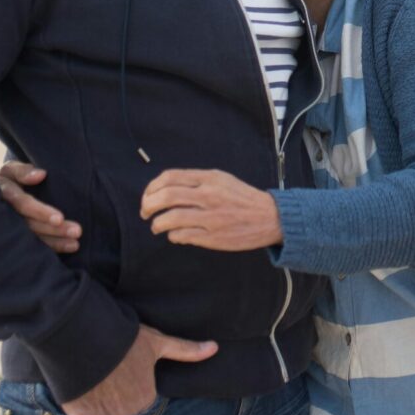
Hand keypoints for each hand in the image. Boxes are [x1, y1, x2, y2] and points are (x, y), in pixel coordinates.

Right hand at [0, 161, 81, 252]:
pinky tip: (70, 247)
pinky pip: (35, 246)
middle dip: (54, 229)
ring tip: (75, 244)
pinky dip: (53, 247)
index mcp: (3, 194)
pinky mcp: (18, 238)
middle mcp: (6, 214)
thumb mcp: (12, 169)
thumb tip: (41, 175)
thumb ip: (23, 171)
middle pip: (30, 224)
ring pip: (33, 238)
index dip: (41, 211)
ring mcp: (11, 229)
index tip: (60, 218)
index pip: (23, 204)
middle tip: (77, 231)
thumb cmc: (11, 177)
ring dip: (56, 241)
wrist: (2, 191)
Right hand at [59, 324, 216, 414]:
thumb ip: (185, 350)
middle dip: (121, 406)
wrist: (82, 338)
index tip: (128, 382)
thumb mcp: (157, 342)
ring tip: (98, 390)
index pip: (145, 407)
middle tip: (112, 385)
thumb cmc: (123, 340)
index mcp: (146, 401)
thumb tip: (215, 347)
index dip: (136, 393)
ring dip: (103, 413)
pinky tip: (85, 397)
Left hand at [140, 169, 282, 250]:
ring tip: (156, 226)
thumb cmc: (242, 198)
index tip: (148, 196)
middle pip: (166, 197)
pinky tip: (175, 235)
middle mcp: (208, 196)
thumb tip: (165, 189)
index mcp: (209, 178)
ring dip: (157, 223)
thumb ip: (195, 181)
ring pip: (171, 218)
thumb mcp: (221, 179)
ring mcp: (210, 217)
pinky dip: (173, 235)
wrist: (270, 217)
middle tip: (145, 212)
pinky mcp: (213, 237)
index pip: (169, 177)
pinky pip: (182, 236)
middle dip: (148, 205)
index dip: (152, 187)